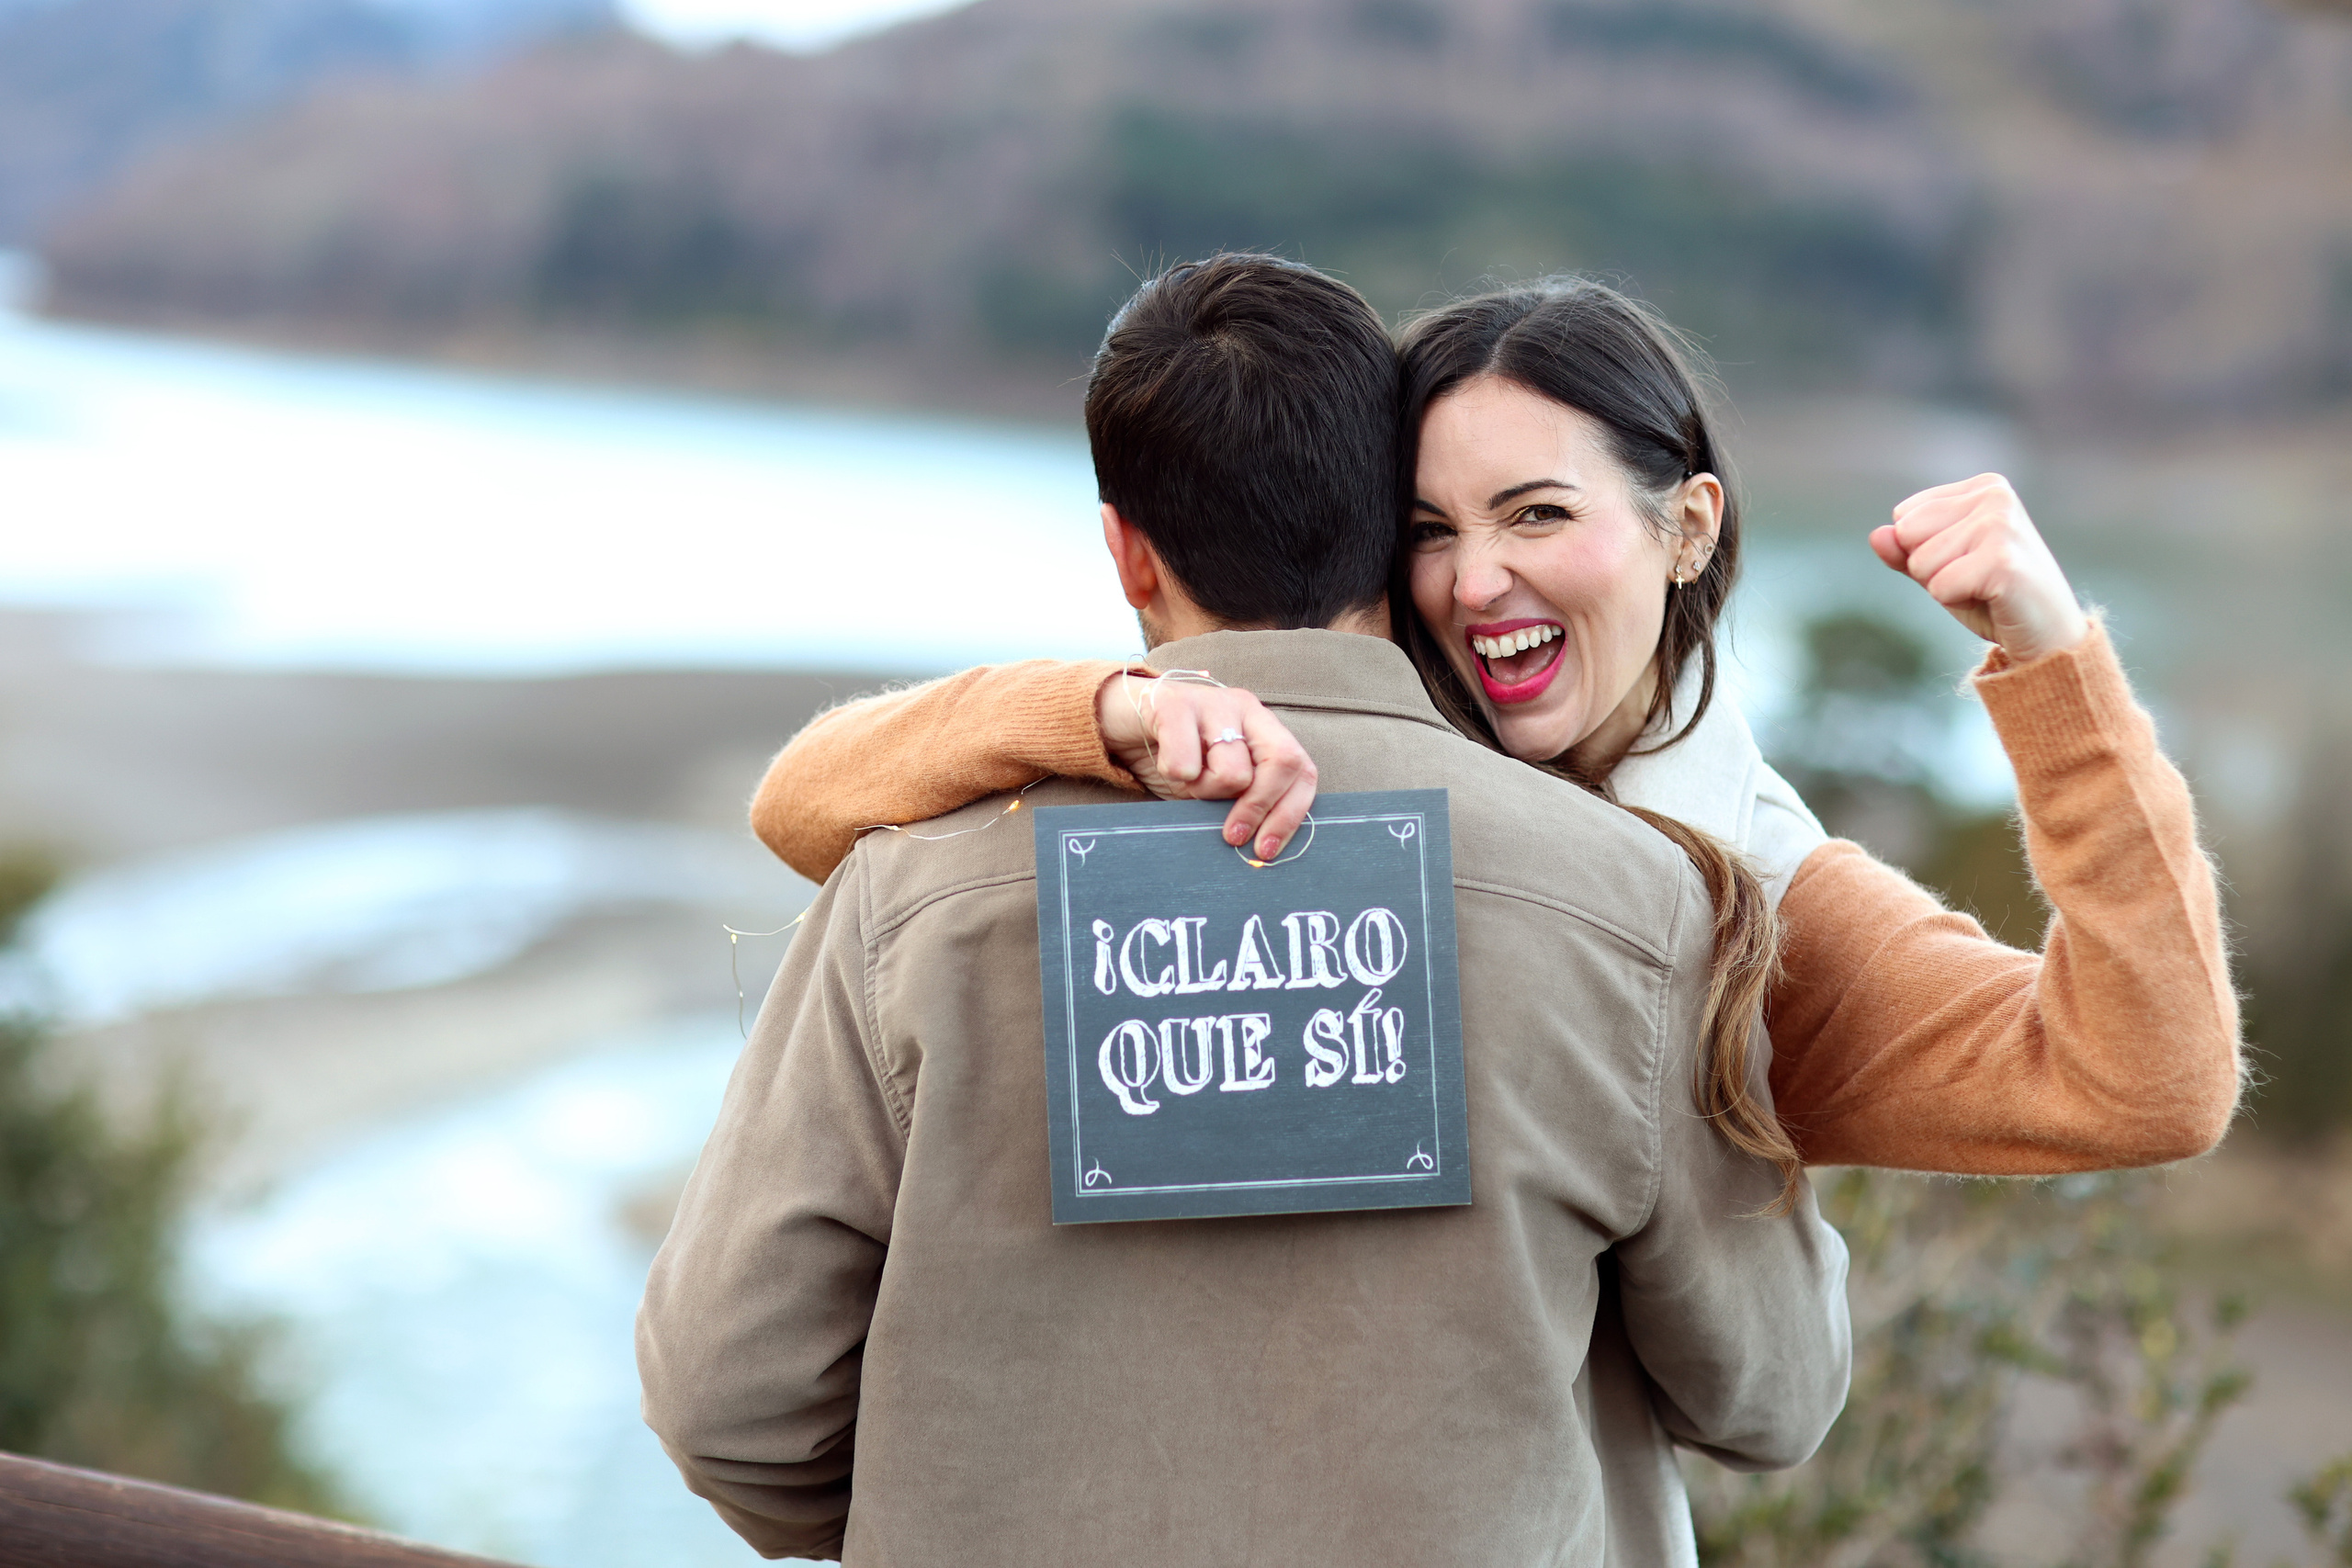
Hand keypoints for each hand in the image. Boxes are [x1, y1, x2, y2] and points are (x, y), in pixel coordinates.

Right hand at [1094, 672, 1318, 860]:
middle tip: (1232, 836)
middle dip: (1259, 809)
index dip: (1290, 814)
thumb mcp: (1213, 782)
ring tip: (1186, 782)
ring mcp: (1214, 703)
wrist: (1119, 718)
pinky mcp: (1176, 704)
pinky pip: (1186, 762)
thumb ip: (1239, 800)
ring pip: (1234, 772)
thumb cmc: (1174, 756)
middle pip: (1283, 763)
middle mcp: (1247, 709)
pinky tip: (1164, 763)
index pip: (1302, 771)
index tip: (1266, 850)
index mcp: (1264, 728)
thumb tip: (1260, 847)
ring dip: (1204, 792)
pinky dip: (1173, 775)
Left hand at [1872, 473, 2089, 663]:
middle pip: (1907, 535)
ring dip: (1945, 587)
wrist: (2049, 636)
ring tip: (1985, 588)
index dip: (1924, 551)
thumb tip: (1877, 535)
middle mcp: (1995, 495)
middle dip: (1930, 568)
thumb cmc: (1993, 597)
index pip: (1904, 517)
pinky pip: (1938, 588)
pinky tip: (1993, 599)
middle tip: (1975, 579)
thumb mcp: (1940, 568)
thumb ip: (1905, 550)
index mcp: (1983, 486)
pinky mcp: (2002, 560)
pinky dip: (1957, 602)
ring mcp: (2001, 524)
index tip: (1967, 562)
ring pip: (1921, 563)